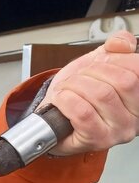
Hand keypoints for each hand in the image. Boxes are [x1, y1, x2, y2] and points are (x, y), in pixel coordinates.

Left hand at [44, 30, 138, 155]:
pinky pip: (83, 112)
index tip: (98, 62)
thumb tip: (121, 42)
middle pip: (122, 81)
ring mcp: (117, 131)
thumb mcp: (98, 64)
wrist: (52, 119)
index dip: (114, 59)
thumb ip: (115, 48)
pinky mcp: (97, 140)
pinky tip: (62, 100)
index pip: (137, 68)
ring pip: (101, 94)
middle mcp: (134, 117)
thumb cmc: (78, 95)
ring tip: (66, 89)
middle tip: (77, 78)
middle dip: (91, 72)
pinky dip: (66, 100)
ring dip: (75, 85)